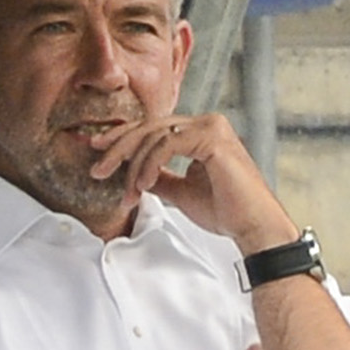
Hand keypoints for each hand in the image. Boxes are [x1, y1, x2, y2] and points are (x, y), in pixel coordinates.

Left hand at [81, 109, 297, 248]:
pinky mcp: (213, 137)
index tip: (98, 150)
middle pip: (149, 127)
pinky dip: (150, 165)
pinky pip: (167, 145)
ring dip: (134, 167)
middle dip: (119, 148)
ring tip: (128, 193)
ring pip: (155, 136)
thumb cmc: (225, 211)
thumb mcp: (181, 192)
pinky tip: (143, 185)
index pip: (153, 128)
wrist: (252, 227)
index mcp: (200, 132)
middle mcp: (206, 123)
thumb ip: (159, 178)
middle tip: (97, 169)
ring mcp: (211, 127)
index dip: (123, 138)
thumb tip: (135, 174)